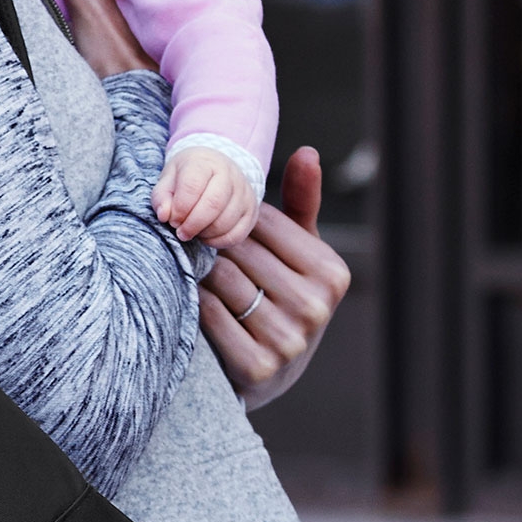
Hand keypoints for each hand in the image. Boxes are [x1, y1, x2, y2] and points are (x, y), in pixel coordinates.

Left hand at [154, 148, 259, 247]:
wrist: (216, 168)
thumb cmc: (188, 175)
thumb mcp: (169, 178)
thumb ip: (161, 196)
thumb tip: (164, 215)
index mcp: (204, 162)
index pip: (192, 186)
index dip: (179, 208)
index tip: (171, 219)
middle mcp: (229, 174)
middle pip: (213, 205)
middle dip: (192, 225)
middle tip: (180, 232)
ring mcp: (244, 193)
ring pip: (225, 222)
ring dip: (204, 233)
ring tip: (192, 231)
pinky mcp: (251, 211)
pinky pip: (237, 235)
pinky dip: (218, 242)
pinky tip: (206, 236)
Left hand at [199, 147, 349, 411]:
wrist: (269, 370)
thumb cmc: (280, 292)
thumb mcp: (298, 249)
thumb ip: (301, 201)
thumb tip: (306, 152)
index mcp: (332, 273)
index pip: (264, 223)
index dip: (234, 221)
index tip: (218, 224)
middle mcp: (316, 307)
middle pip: (240, 251)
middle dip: (212, 243)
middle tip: (191, 241)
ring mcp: (289, 341)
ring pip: (221, 279)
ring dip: (198, 269)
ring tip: (190, 265)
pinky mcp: (258, 367)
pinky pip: (208, 314)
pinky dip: (193, 301)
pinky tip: (189, 296)